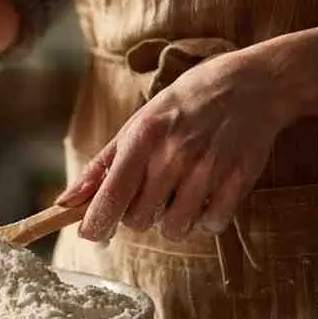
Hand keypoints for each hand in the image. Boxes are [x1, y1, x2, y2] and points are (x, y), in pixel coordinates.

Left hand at [57, 49, 289, 240]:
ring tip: (178, 195)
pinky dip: (205, 220)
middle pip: (139, 220)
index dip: (96, 224)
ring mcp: (208, 169)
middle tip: (150, 193)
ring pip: (174, 229)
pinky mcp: (239, 181)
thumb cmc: (183, 106)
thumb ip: (101, 166)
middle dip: (138, 215)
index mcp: (143, 138)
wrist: (252, 84)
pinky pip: (211, 225)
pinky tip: (205, 196)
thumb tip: (65, 202)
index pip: (111, 196)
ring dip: (171, 222)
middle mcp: (173, 155)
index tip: (91, 234)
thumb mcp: (137, 124)